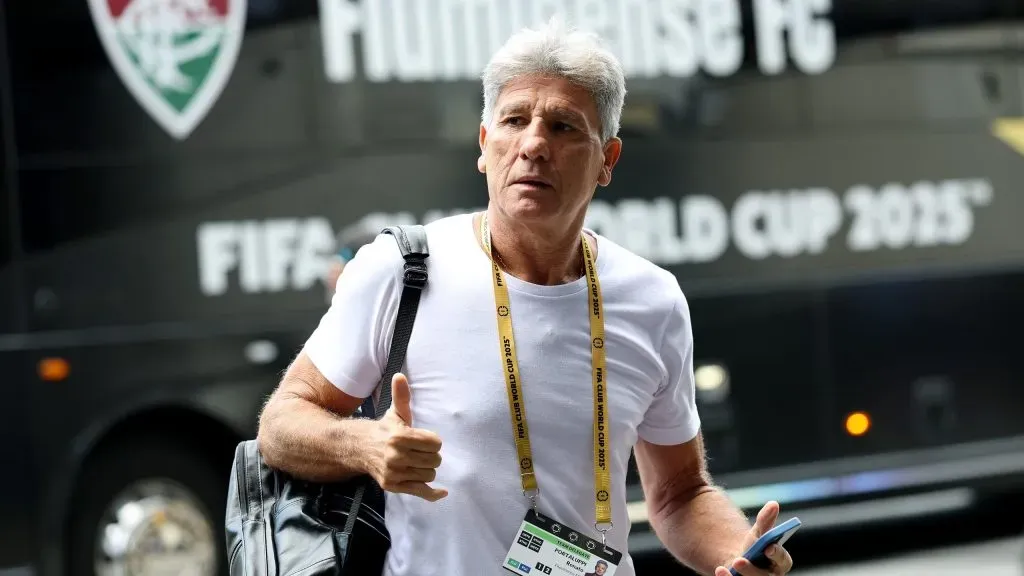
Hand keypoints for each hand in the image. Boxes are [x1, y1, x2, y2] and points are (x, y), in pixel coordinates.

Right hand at [369, 373, 447, 501]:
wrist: (359, 449)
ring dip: (428, 468)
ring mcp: (394, 473)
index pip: (435, 443)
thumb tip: (400, 375)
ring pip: (430, 475)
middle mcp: (396, 456)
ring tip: (417, 461)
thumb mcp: (395, 413)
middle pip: (435, 460)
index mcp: (399, 436)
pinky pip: (420, 492)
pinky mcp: (393, 486)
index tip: (425, 439)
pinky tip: (442, 492)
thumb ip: (402, 396)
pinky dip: (433, 494)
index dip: (433, 441)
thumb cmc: (384, 430)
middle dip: (431, 455)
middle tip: (420, 451)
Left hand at [714, 501, 793, 575]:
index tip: (768, 547)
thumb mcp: (758, 533)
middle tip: (738, 560)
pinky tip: (720, 570)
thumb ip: (765, 520)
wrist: (740, 562)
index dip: (777, 555)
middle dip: (752, 570)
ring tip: (728, 565)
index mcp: (780, 562)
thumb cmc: (754, 546)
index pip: (783, 561)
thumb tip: (773, 503)